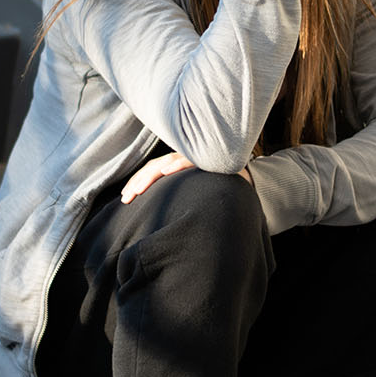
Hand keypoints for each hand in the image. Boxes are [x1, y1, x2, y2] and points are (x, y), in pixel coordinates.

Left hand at [120, 151, 252, 203]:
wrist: (249, 181)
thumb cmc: (218, 189)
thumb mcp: (193, 193)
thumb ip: (179, 197)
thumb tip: (157, 219)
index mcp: (178, 165)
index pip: (153, 170)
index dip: (138, 181)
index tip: (125, 197)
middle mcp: (185, 158)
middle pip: (156, 166)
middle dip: (139, 181)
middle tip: (126, 197)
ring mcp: (197, 157)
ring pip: (169, 162)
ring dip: (152, 174)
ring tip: (139, 188)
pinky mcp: (209, 158)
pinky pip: (192, 159)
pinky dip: (178, 164)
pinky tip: (167, 171)